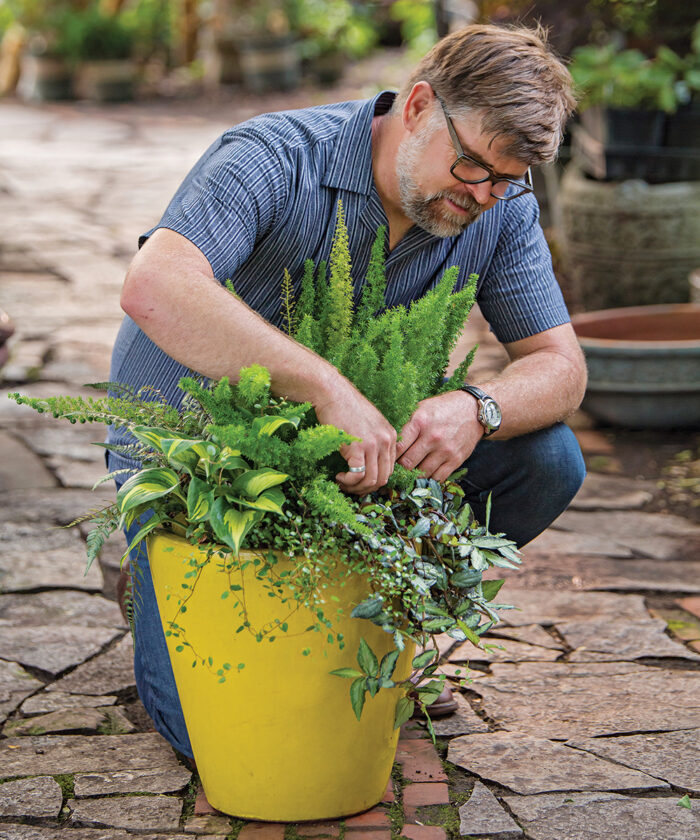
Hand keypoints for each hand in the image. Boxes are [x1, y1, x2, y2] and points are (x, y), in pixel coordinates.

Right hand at [314, 380, 396, 494]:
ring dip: (356, 487)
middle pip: (383, 477)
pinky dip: (348, 482)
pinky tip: (339, 477)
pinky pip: (358, 476)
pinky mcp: (358, 447)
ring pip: (372, 480)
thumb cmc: (345, 407)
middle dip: (367, 488)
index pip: (390, 468)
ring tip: (343, 483)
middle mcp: (386, 440)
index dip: (375, 480)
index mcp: (391, 435)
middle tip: (351, 487)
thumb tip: (368, 465)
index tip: (360, 482)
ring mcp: (373, 444)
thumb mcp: (368, 424)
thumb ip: (374, 441)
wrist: (332, 393)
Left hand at [396, 391, 482, 482]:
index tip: (387, 458)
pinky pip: (437, 478)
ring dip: (413, 476)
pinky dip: (429, 478)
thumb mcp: (422, 407)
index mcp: (420, 422)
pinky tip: (424, 474)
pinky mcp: (456, 460)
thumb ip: (406, 423)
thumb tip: (388, 440)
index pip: (398, 447)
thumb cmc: (443, 408)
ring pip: (422, 474)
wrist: (473, 410)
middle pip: (407, 464)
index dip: (390, 456)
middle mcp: (432, 437)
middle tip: (395, 470)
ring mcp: (445, 450)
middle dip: (399, 469)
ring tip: (408, 473)